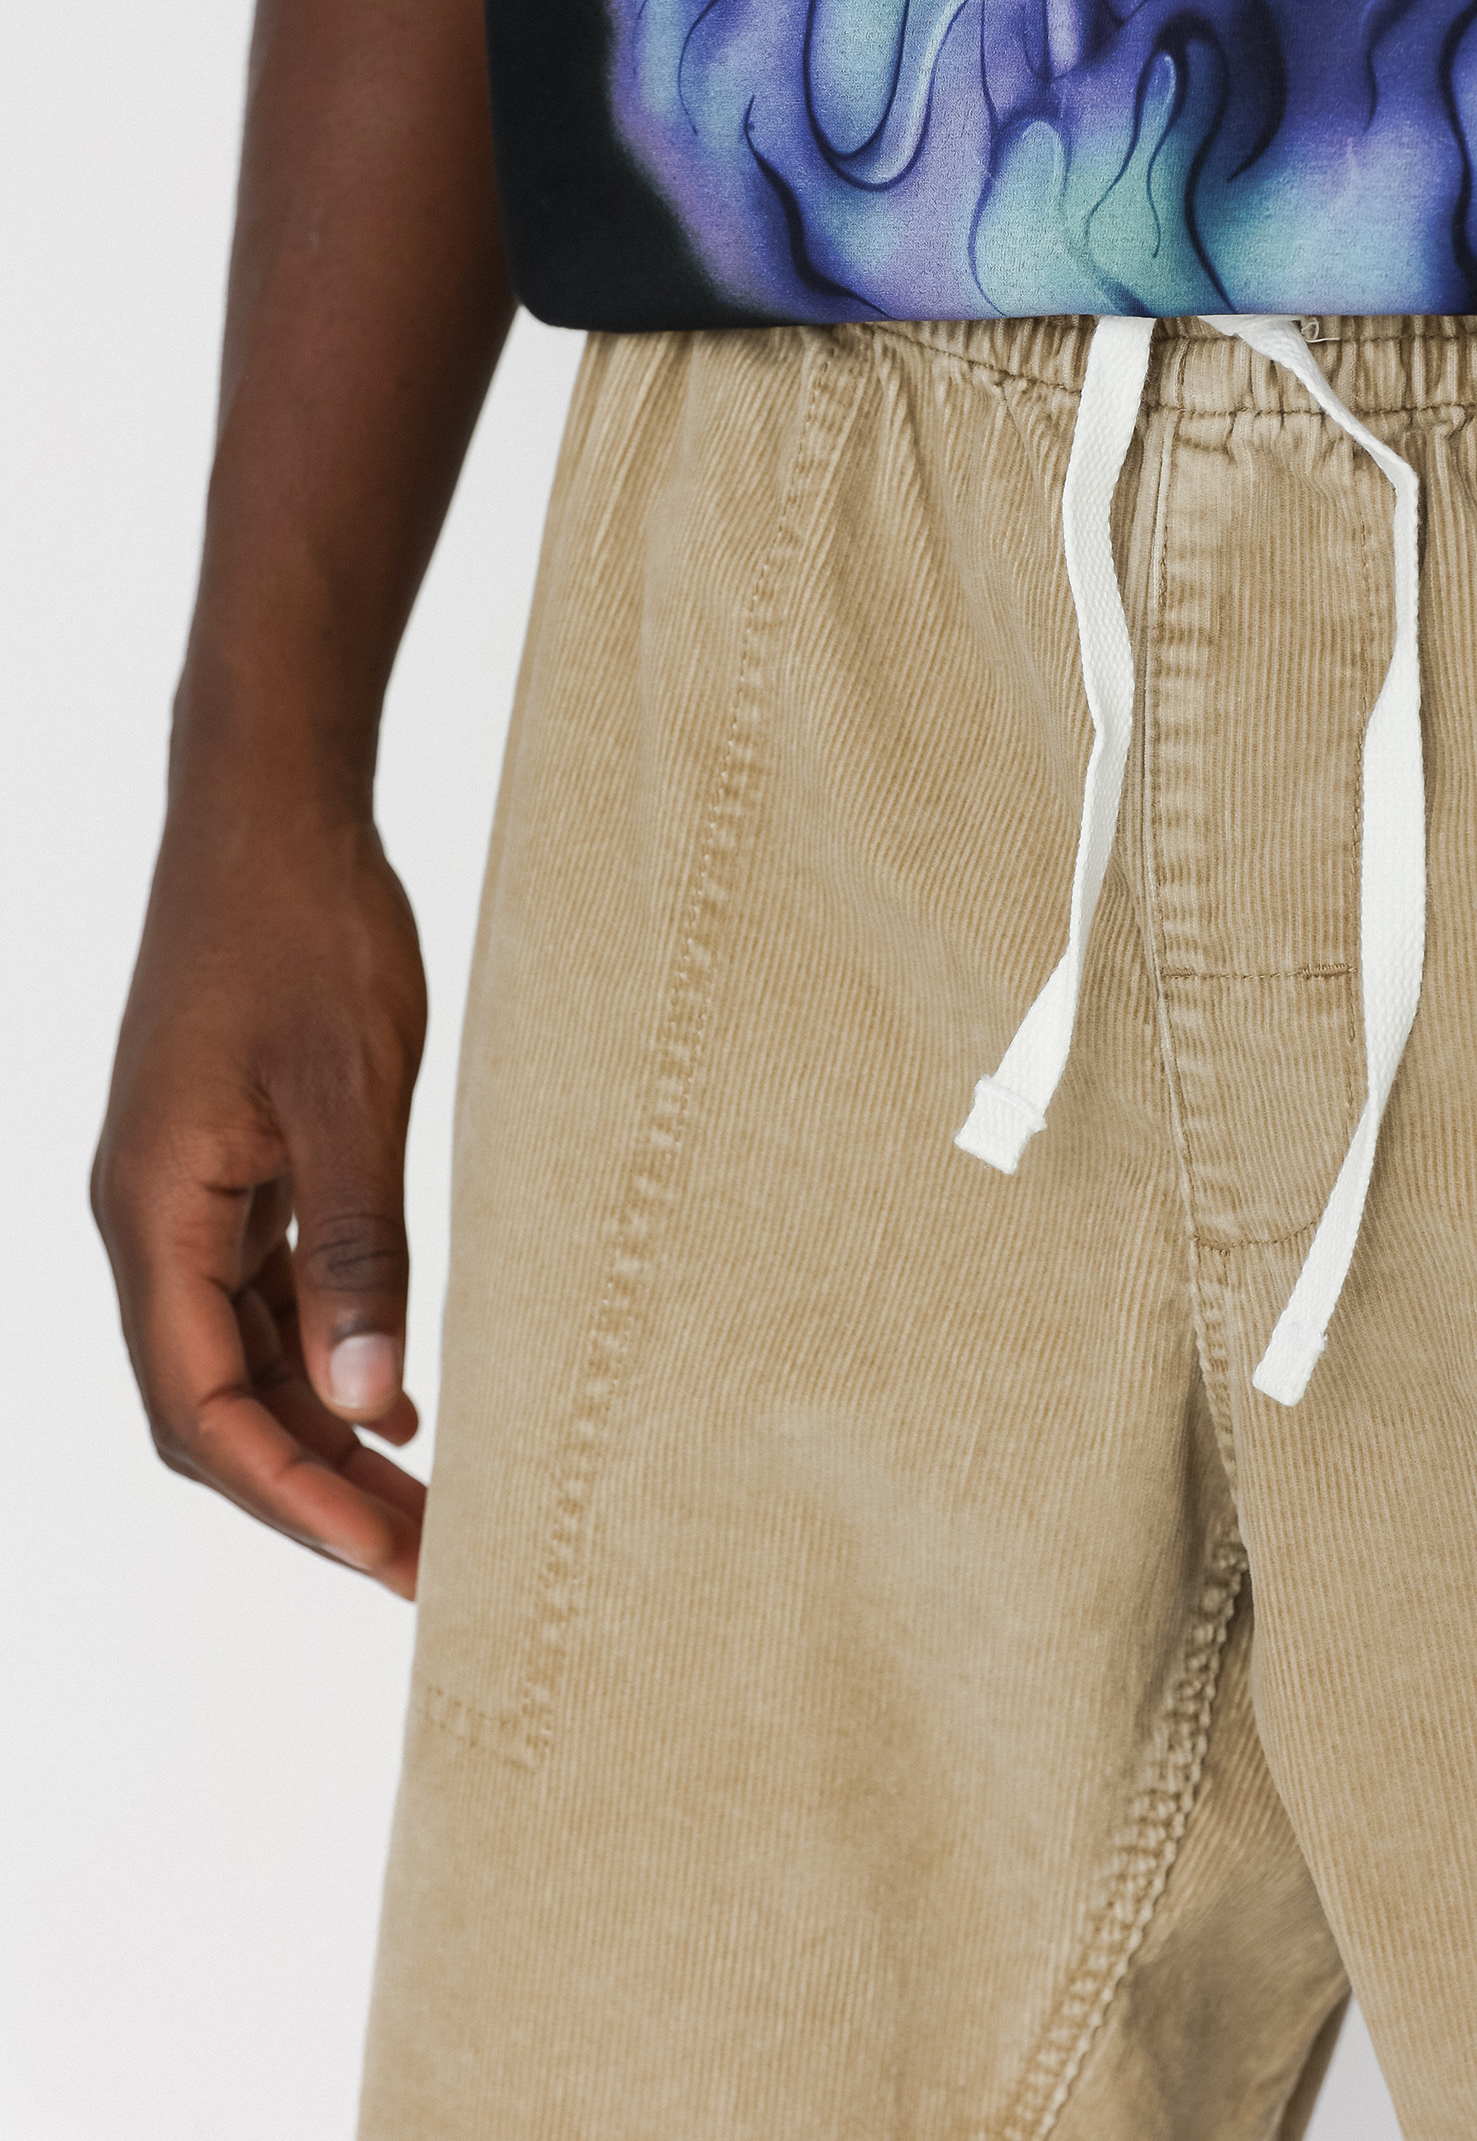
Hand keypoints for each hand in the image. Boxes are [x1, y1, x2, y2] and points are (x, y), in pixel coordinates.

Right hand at [94, 801, 429, 1598]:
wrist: (272, 808)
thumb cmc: (307, 931)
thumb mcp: (351, 1096)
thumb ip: (360, 1254)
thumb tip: (371, 1409)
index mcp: (154, 1213)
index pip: (202, 1410)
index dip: (294, 1498)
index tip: (391, 1564)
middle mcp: (149, 1217)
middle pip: (213, 1404)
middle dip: (313, 1493)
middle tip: (428, 1566)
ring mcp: (184, 1189)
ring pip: (239, 1356)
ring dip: (322, 1434)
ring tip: (426, 1507)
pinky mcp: (228, 1159)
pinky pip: (262, 1293)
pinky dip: (323, 1356)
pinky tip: (398, 1398)